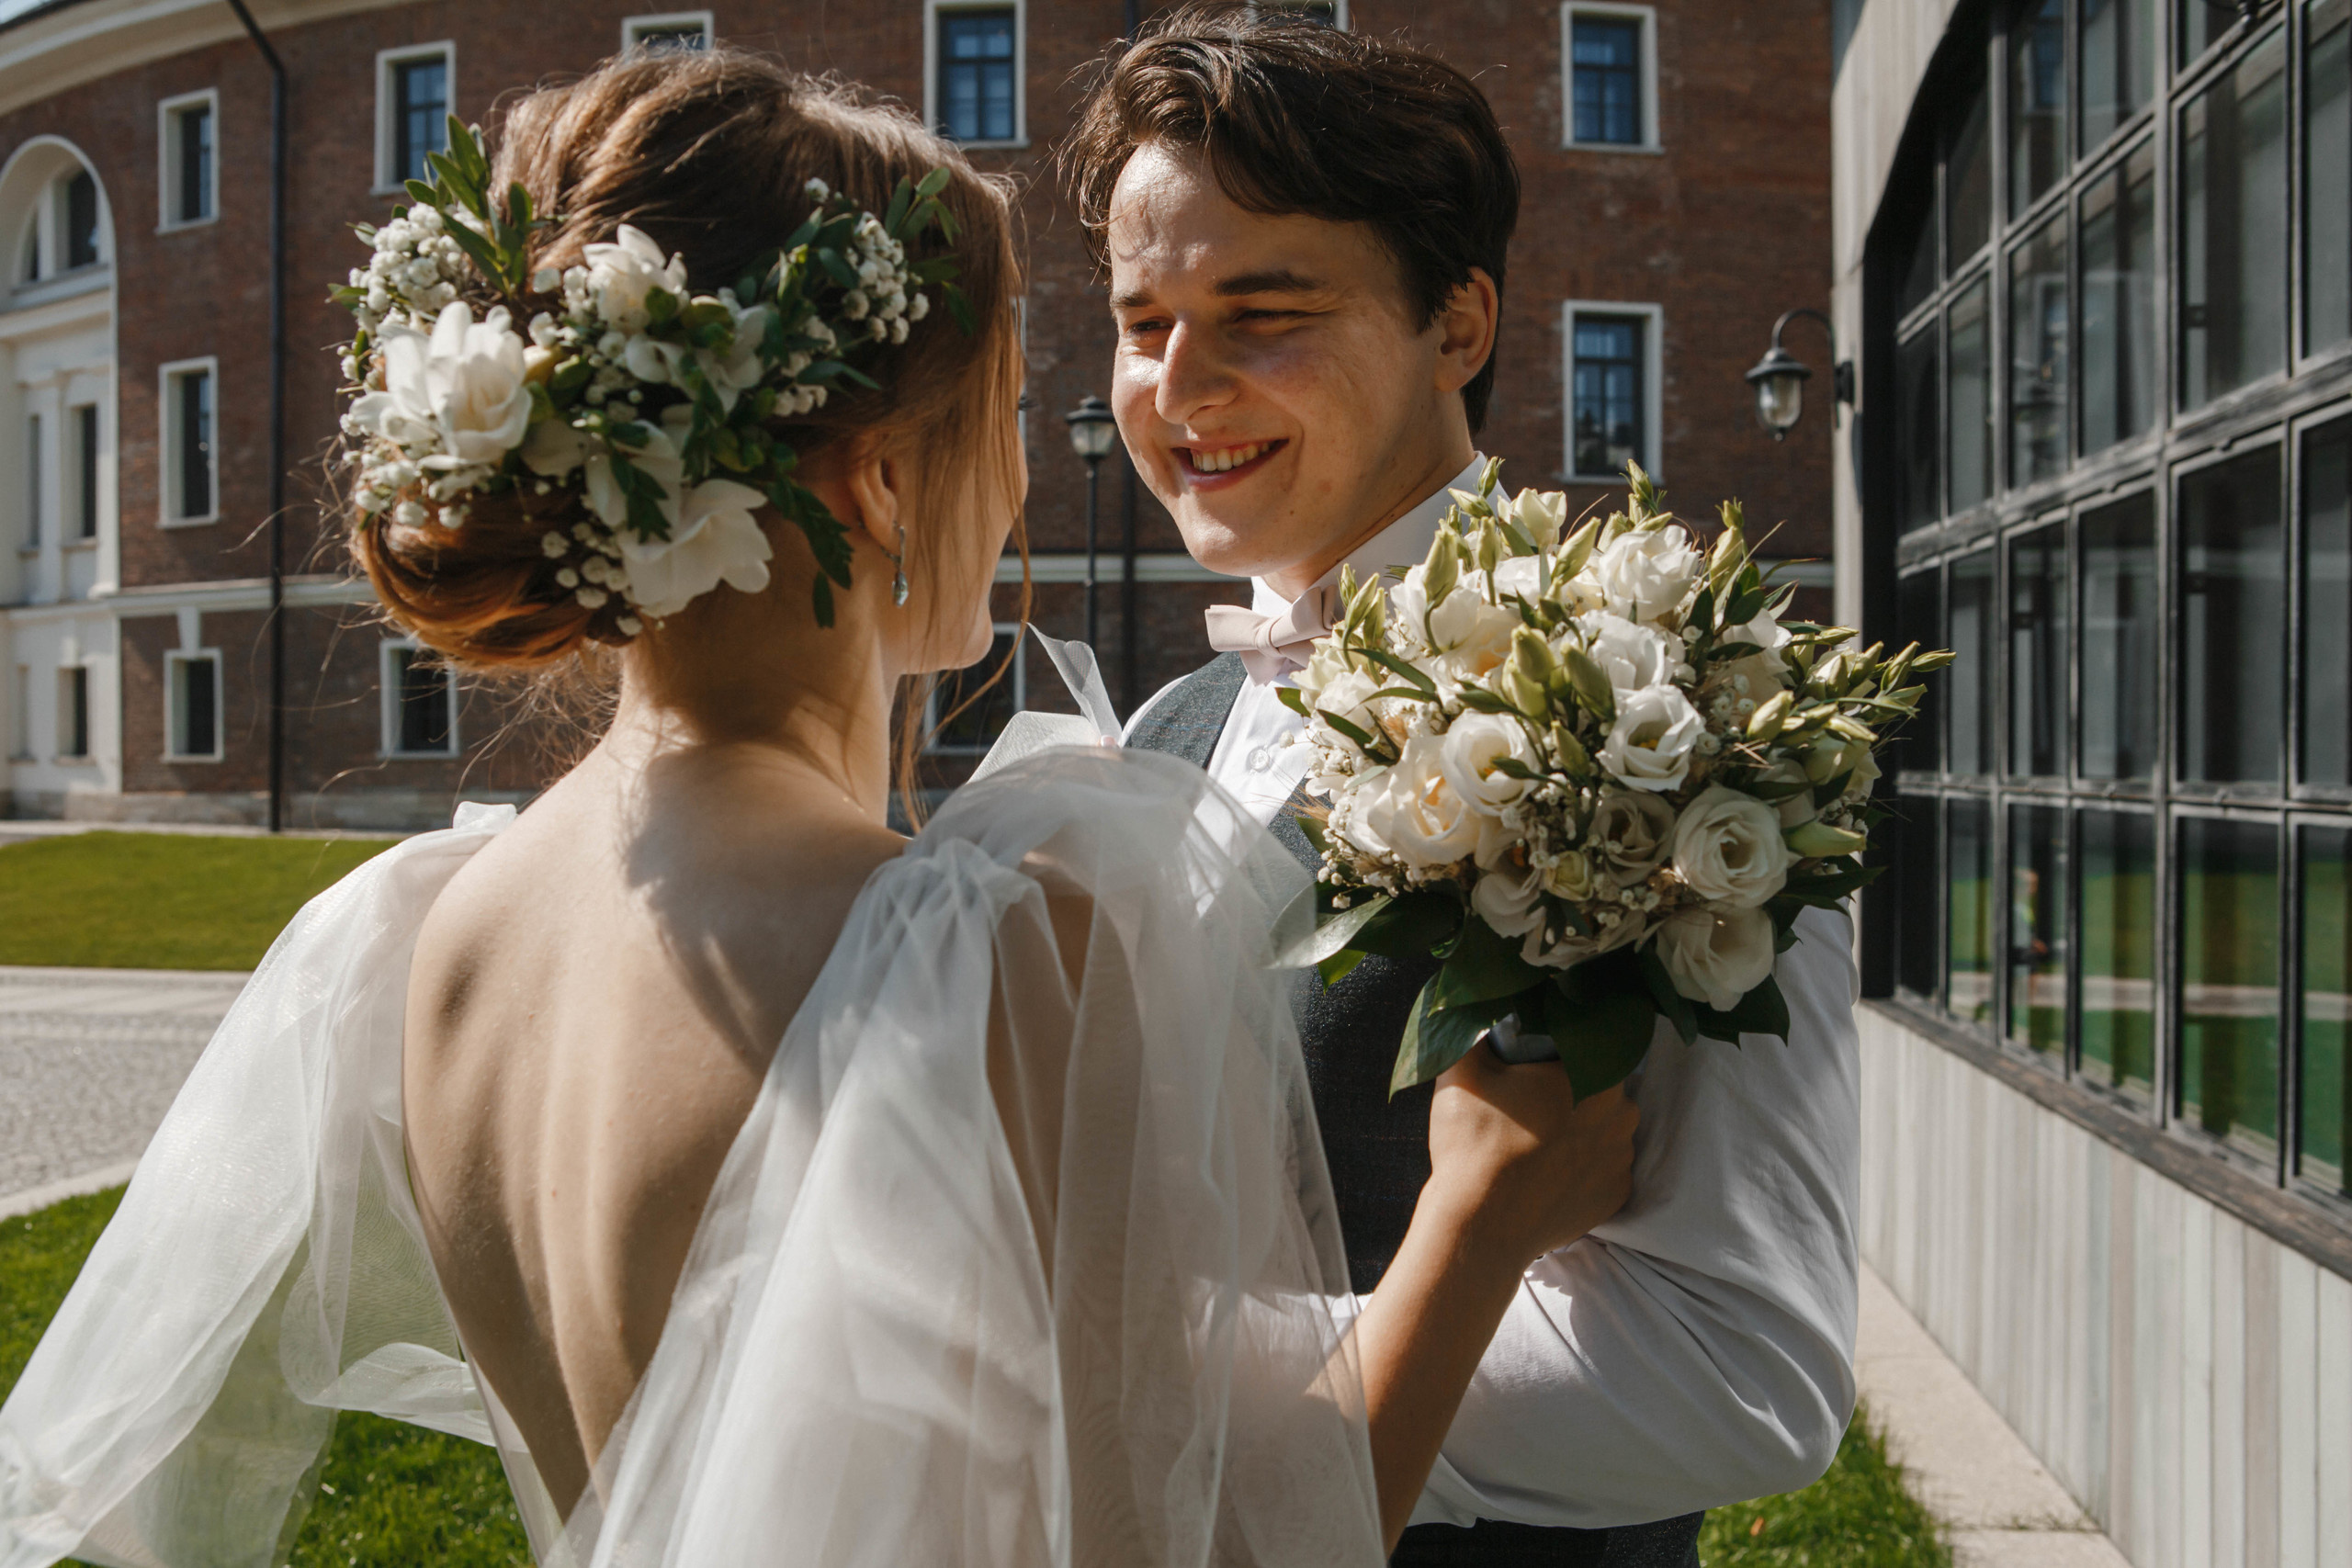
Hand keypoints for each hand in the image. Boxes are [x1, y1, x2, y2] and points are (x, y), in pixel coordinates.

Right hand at [1422, 1048, 1638, 1271]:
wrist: (1480, 1228)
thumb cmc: (1474, 1144)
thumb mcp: (1464, 1071)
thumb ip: (1478, 1030)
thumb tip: (1481, 1010)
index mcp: (1597, 1074)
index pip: (1595, 1041)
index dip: (1568, 1047)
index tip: (1540, 1059)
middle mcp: (1623, 1114)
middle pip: (1602, 1085)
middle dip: (1574, 1087)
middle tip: (1531, 1099)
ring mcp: (1622, 1159)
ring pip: (1605, 1127)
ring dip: (1581, 1127)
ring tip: (1536, 1140)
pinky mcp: (1616, 1196)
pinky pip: (1604, 1167)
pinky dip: (1582, 1165)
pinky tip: (1549, 1170)